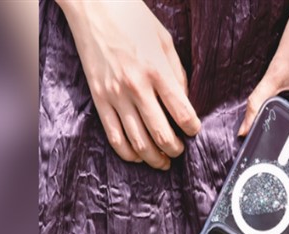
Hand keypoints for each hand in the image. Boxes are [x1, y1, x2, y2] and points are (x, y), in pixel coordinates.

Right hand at [57, 0, 200, 169]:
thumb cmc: (133, 20)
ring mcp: (115, 95)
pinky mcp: (98, 99)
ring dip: (153, 157)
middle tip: (181, 152)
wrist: (94, 7)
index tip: (195, 131)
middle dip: (175, 149)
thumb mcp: (165, 42)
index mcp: (157, 71)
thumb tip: (185, 102)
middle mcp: (136, 87)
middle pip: (161, 134)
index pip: (182, 113)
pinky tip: (137, 157)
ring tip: (163, 162)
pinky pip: (113, 135)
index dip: (193, 129)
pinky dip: (127, 152)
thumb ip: (177, 74)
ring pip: (137, 141)